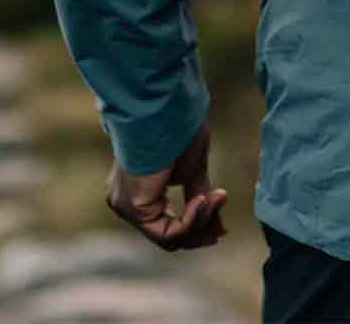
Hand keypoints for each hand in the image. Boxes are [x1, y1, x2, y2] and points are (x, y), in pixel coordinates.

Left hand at [105, 119, 227, 250]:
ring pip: (168, 237)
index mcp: (138, 190)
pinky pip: (166, 231)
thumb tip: (217, 227)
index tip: (221, 230)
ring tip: (217, 198)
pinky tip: (203, 201)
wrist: (166, 112)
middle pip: (166, 235)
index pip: (165, 224)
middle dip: (199, 232)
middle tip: (222, 231)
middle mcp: (127, 202)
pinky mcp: (134, 207)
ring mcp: (127, 206)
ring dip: (200, 221)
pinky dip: (191, 220)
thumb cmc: (178, 131)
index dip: (195, 228)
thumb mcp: (192, 170)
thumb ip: (197, 196)